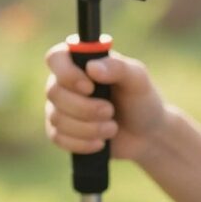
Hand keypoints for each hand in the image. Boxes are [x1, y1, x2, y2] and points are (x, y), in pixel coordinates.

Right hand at [44, 44, 167, 162]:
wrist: (146, 136)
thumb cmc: (141, 101)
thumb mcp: (137, 80)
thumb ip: (117, 67)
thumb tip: (91, 68)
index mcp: (81, 62)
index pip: (56, 58)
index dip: (67, 73)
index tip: (89, 87)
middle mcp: (65, 83)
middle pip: (54, 92)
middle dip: (85, 107)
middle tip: (110, 111)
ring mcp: (60, 108)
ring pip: (56, 118)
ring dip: (88, 127)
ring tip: (112, 128)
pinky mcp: (60, 132)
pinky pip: (58, 138)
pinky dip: (82, 143)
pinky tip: (100, 142)